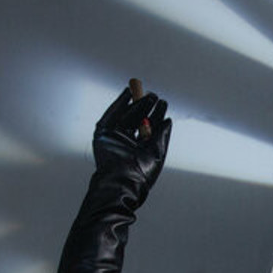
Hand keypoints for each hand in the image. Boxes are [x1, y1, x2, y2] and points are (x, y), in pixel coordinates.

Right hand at [92, 85, 171, 202]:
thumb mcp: (157, 152)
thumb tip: (168, 121)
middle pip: (137, 120)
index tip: (163, 103)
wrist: (122, 180)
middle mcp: (127, 143)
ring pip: (126, 116)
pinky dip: (119, 103)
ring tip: (144, 92)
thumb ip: (162, 136)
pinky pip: (112, 115)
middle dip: (145, 106)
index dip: (156, 115)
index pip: (149, 128)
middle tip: (154, 95)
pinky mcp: (103, 135)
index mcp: (141, 150)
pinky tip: (128, 93)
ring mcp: (115, 138)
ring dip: (135, 103)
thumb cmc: (141, 173)